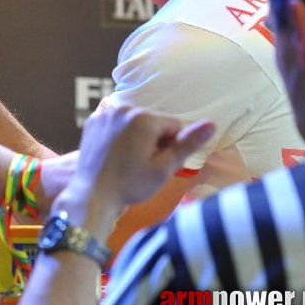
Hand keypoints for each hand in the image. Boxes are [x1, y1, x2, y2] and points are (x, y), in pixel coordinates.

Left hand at [55, 106, 214, 234]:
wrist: (92, 195)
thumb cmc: (130, 185)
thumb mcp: (164, 168)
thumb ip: (187, 144)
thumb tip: (212, 124)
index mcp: (143, 118)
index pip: (174, 126)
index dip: (172, 146)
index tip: (159, 163)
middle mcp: (123, 109)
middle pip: (154, 122)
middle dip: (155, 140)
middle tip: (144, 164)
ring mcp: (105, 114)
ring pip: (135, 122)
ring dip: (138, 136)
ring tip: (129, 160)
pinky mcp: (92, 121)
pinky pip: (117, 123)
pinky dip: (120, 134)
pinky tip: (115, 154)